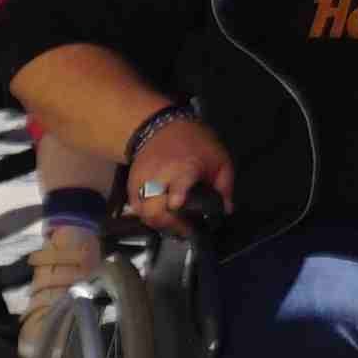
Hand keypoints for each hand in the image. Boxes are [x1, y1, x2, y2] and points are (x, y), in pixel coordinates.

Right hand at [125, 114, 234, 231]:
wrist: (159, 127)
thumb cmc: (193, 142)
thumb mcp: (218, 157)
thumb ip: (225, 185)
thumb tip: (226, 209)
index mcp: (185, 167)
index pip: (178, 182)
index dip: (177, 193)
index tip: (177, 203)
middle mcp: (160, 176)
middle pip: (155, 208)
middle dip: (170, 224)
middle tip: (186, 230)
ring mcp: (142, 182)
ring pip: (144, 213)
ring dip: (159, 224)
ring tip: (174, 226)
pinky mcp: (131, 186)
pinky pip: (136, 210)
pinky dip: (147, 217)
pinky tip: (160, 218)